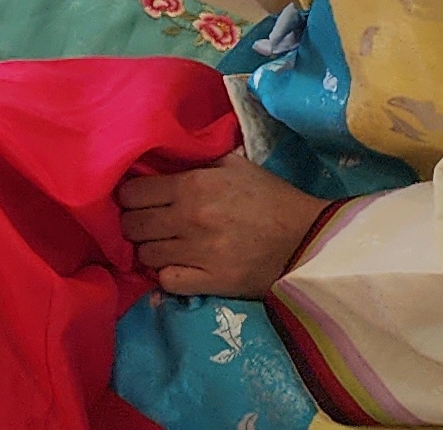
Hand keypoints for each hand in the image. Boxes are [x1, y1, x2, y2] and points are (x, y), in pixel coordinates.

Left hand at [120, 157, 327, 297]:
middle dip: (134, 225)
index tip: (137, 201)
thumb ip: (197, 162)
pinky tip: (179, 268)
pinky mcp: (212, 281)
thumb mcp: (235, 166)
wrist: (312, 239)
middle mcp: (189, 219)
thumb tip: (164, 161)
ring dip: (151, 251)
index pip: (131, 193)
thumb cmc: (273, 198)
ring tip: (165, 248)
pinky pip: (167, 282)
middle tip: (147, 226)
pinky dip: (167, 276)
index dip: (130, 198)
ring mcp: (199, 253)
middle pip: (132, 225)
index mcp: (192, 187)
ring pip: (145, 255)